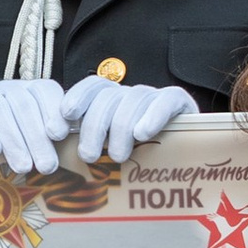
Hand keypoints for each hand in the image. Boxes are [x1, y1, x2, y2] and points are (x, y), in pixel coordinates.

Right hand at [0, 76, 69, 172]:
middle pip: (24, 107)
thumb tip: (69, 158)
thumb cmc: (11, 128)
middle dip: (37, 138)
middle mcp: (9, 87)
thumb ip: (50, 137)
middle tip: (46, 166)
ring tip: (23, 167)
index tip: (59, 135)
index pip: (46, 92)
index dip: (53, 112)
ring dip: (14, 141)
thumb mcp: (33, 128)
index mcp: (32, 89)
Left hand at [63, 77, 198, 165]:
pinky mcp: (180, 102)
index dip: (78, 97)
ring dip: (121, 128)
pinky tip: (143, 134)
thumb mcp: (111, 154)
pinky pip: (166, 101)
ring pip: (133, 100)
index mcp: (112, 101)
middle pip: (108, 98)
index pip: (93, 86)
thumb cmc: (140, 160)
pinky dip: (153, 116)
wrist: (187, 156)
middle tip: (89, 156)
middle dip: (94, 126)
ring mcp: (155, 96)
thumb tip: (60, 158)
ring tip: (118, 156)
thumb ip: (91, 148)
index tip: (65, 116)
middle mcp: (130, 95)